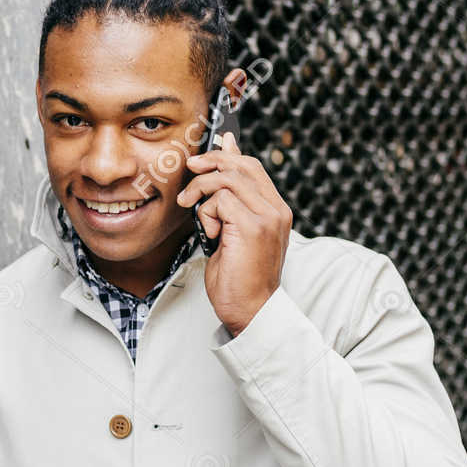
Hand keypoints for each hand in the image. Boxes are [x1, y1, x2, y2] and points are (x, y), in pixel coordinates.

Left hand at [177, 130, 289, 335]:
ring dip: (201, 191)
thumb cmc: (239, 277)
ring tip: (194, 210)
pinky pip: (220, 201)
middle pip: (241, 165)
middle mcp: (276, 210)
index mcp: (275, 210)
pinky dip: (206, 214)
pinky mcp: (252, 227)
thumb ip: (230, 201)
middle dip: (209, 164)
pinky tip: (211, 235)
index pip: (251, 167)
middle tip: (189, 175)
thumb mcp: (232, 231)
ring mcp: (267, 217)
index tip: (200, 162)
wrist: (250, 310)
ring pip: (227, 179)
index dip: (224, 156)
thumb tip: (219, 175)